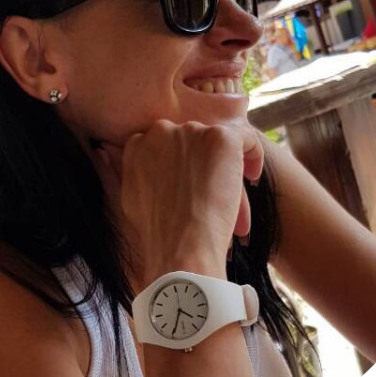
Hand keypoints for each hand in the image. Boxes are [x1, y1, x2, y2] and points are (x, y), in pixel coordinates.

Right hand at [93, 119, 263, 286]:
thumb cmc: (158, 231)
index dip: (181, 160)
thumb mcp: (130, 196)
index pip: (166, 141)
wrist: (180, 246)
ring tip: (231, 194)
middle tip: (211, 190)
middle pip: (192, 138)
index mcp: (137, 142)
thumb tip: (123, 159)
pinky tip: (251, 177)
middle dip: (203, 161)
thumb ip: (134, 170)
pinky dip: (252, 156)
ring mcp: (192, 131)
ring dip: (225, 164)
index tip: (190, 181)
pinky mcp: (220, 138)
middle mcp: (161, 130)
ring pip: (218, 140)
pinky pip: (245, 139)